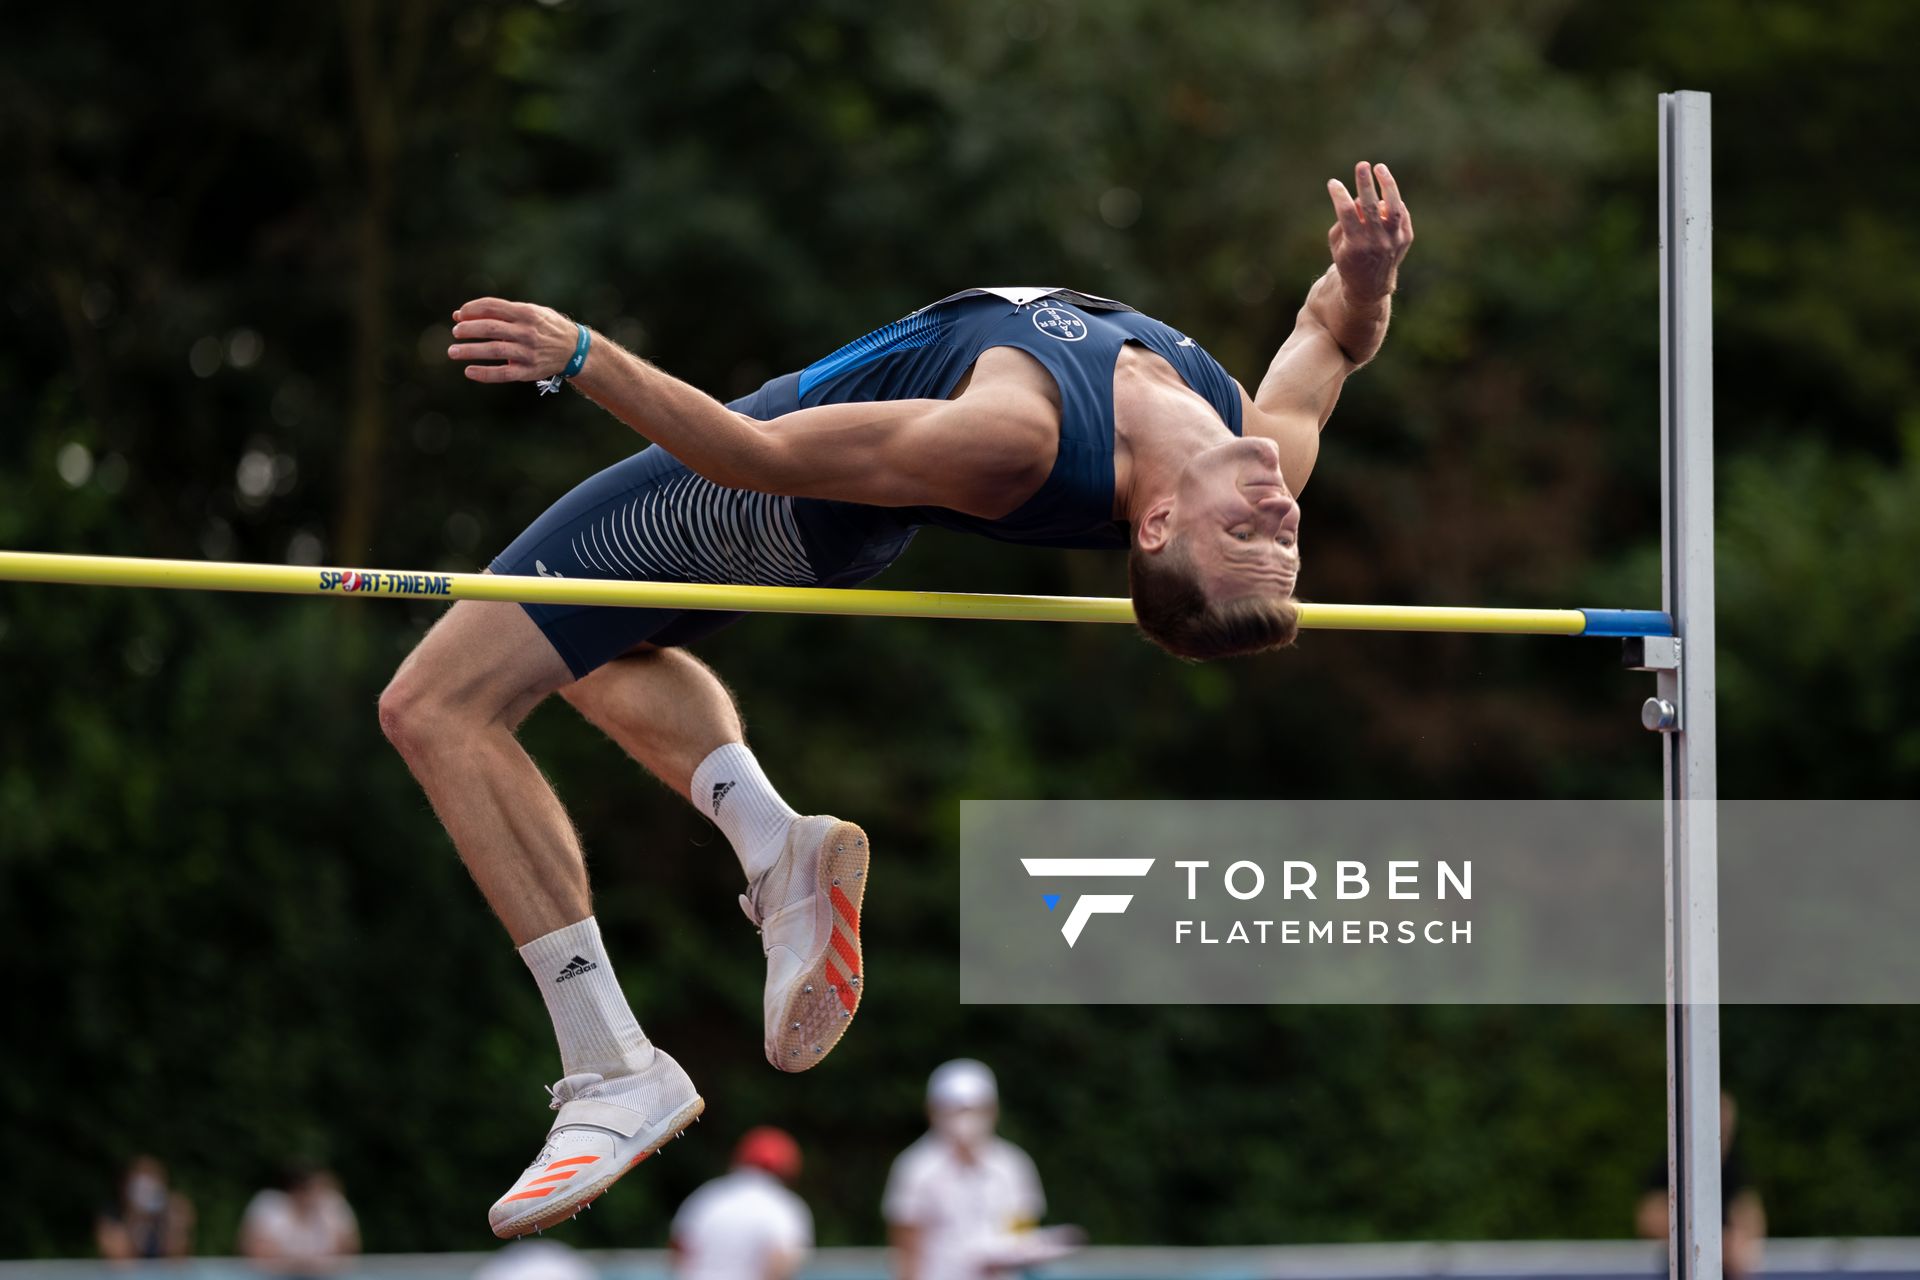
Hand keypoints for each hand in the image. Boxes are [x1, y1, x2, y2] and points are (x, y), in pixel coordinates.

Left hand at [447, 297, 581, 382]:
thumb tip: (460, 314)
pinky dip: (484, 373)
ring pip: (494, 350)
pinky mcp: (528, 371)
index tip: (459, 315)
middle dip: (468, 329)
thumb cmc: (546, 327)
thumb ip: (499, 312)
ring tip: (453, 352)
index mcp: (526, 313)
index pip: (492, 306)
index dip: (471, 309)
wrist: (575, 350)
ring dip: (470, 351)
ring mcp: (528, 352)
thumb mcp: (530, 312)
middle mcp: (527, 332)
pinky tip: (469, 371)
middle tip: (455, 333)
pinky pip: (503, 373)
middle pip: (490, 328)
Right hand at [1325, 161, 1412, 304]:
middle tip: (1361, 165)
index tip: (1333, 182)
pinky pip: (1401, 215)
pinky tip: (1386, 195)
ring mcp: (1393, 241)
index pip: (1346, 212)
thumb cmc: (1348, 259)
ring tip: (1380, 168)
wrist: (1370, 286)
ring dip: (1387, 185)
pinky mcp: (1405, 239)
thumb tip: (1359, 199)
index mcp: (1354, 245)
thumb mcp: (1338, 243)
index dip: (1339, 194)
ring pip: (1394, 208)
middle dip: (1365, 184)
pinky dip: (1393, 202)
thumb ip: (1344, 219)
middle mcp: (1375, 242)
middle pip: (1371, 207)